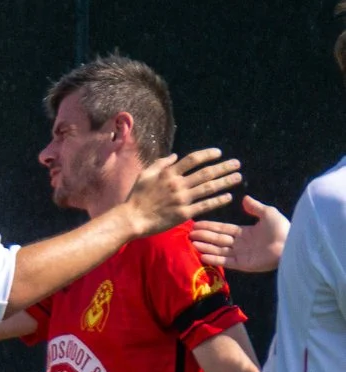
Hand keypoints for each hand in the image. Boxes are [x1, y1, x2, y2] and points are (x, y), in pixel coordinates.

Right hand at [126, 148, 241, 236]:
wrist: (132, 219)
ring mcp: (182, 199)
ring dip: (226, 182)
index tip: (219, 153)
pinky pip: (205, 205)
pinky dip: (218, 200)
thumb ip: (160, 164)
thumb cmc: (136, 197)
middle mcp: (178, 184)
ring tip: (238, 177)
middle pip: (206, 173)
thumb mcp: (144, 175)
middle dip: (224, 167)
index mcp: (168, 173)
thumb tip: (175, 156)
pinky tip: (228, 197)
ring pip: (209, 188)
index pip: (193, 160)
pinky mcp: (184, 213)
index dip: (207, 155)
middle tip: (237, 163)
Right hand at [191, 196, 286, 273]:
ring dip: (206, 247)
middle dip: (204, 236)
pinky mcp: (243, 264)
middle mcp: (240, 244)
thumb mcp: (268, 213)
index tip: (196, 224)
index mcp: (245, 232)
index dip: (210, 226)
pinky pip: (226, 261)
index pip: (223, 229)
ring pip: (219, 250)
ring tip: (192, 243)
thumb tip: (244, 198)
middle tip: (189, 234)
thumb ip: (255, 207)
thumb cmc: (281, 228)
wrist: (291, 244)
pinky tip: (203, 255)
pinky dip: (214, 259)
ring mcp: (241, 255)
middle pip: (217, 239)